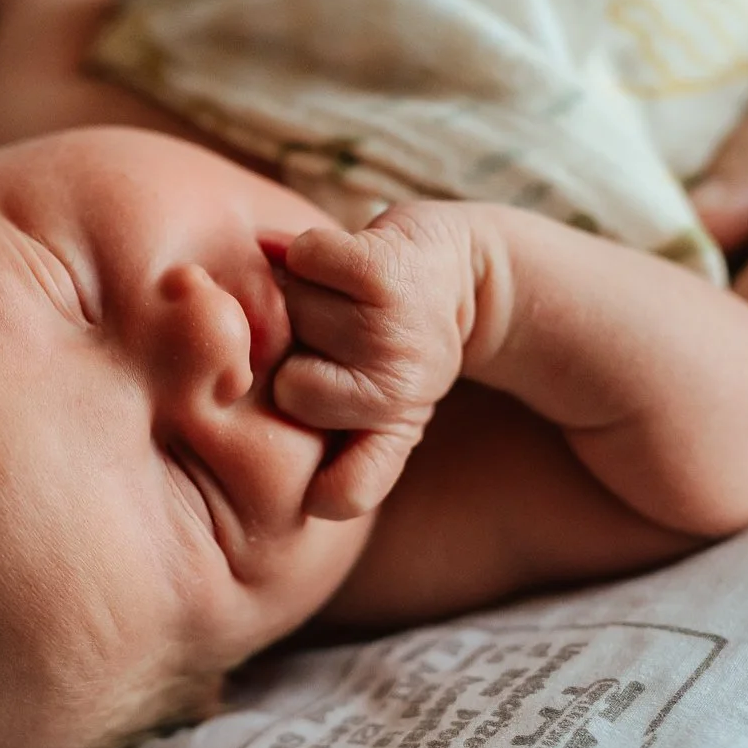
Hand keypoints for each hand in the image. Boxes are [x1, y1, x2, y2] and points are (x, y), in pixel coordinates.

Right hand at [272, 204, 480, 518]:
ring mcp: (389, 330)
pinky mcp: (381, 269)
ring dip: (300, 295)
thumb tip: (302, 496)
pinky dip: (309, 252)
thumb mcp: (384, 419)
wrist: (463, 274)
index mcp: (394, 435)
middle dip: (294, 358)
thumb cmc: (398, 348)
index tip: (317, 460)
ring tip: (338, 298)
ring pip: (288, 314)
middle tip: (331, 337)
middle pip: (284, 386)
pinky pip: (303, 259)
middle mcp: (397, 392)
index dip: (319, 489)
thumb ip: (344, 459)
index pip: (342, 495)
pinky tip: (335, 263)